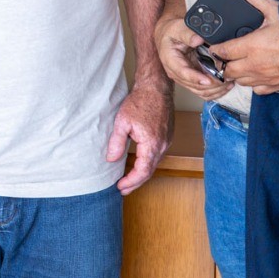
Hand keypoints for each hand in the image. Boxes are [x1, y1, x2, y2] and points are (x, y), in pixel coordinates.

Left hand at [106, 78, 172, 194]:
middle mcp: (162, 146)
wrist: (156, 88)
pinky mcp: (167, 137)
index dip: (131, 182)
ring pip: (154, 164)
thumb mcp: (122, 121)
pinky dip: (148, 163)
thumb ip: (117, 142)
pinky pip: (157, 155)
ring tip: (129, 180)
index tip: (120, 187)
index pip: (142, 171)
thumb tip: (111, 160)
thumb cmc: (140, 101)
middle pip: (150, 171)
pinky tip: (139, 164)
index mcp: (151, 144)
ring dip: (142, 174)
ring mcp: (166, 141)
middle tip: (123, 189)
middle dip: (136, 182)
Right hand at [154, 12, 232, 101]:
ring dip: (216, 90)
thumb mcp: (178, 29)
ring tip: (230, 81)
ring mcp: (184, 79)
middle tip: (227, 77)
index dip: (196, 78)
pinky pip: (203, 92)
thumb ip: (187, 34)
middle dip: (212, 84)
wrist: (169, 37)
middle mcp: (176, 73)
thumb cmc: (173, 32)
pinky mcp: (191, 81)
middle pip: (194, 85)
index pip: (183, 73)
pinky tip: (226, 86)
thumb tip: (198, 40)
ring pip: (200, 91)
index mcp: (170, 60)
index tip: (208, 80)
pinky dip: (215, 92)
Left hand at [213, 0, 278, 94]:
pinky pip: (259, 90)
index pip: (222, 52)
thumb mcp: (277, 10)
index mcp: (252, 46)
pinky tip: (258, 75)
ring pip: (241, 82)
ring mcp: (267, 78)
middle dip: (223, 64)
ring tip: (239, 65)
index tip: (213, 47)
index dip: (215, 50)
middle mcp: (256, 65)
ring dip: (237, 75)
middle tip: (224, 57)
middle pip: (228, 71)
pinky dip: (254, 84)